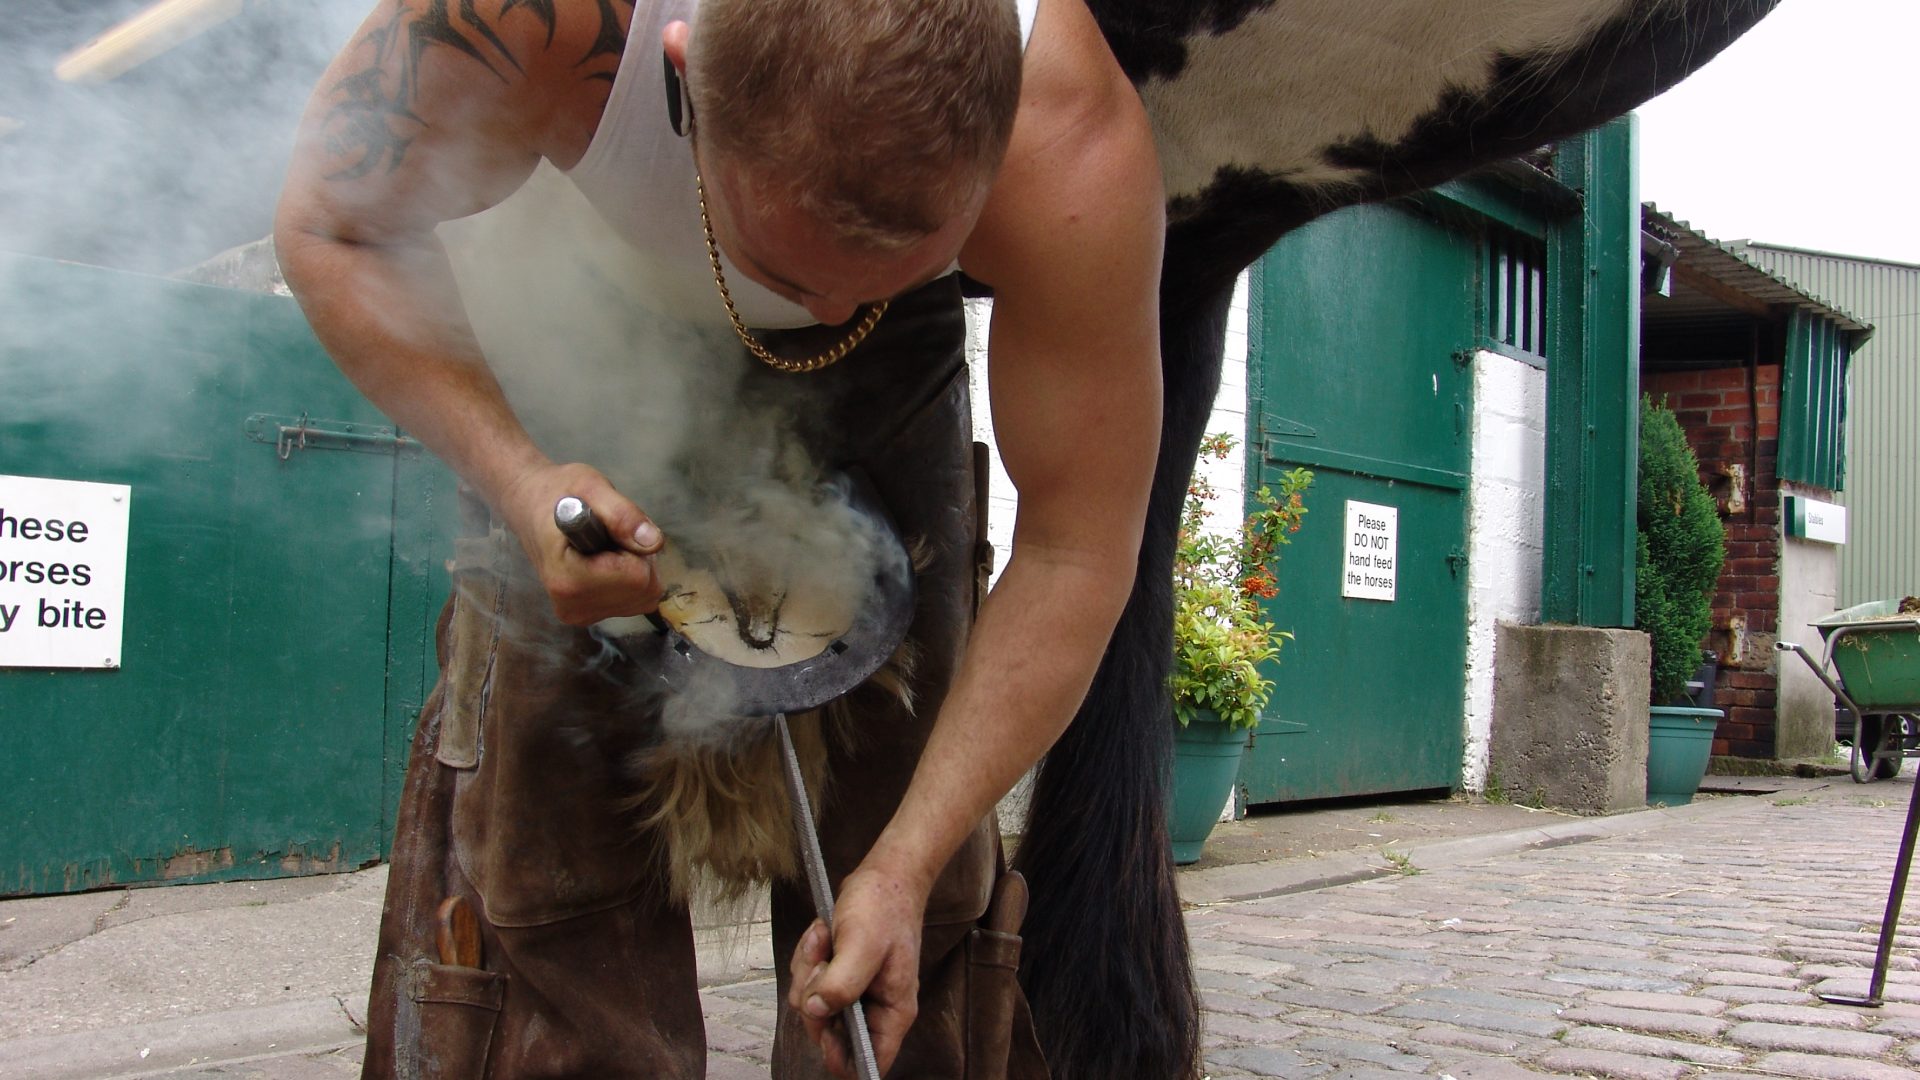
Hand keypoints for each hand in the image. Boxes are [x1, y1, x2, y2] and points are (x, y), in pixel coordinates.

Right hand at [497, 461, 664, 623]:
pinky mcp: (587, 615)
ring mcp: (578, 614)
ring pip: (643, 597)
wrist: (529, 505)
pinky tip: (604, 560)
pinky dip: (629, 578)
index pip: (638, 577)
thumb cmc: (557, 492)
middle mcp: (571, 605)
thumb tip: (653, 543)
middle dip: (636, 557)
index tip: (610, 528)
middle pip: (643, 590)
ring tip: (603, 545)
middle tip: (607, 535)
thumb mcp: (591, 487)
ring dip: (634, 567)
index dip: (633, 546)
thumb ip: (622, 514)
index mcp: (568, 579)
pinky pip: (634, 601)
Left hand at [787, 865, 928, 1076]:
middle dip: (814, 993)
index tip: (823, 1030)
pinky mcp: (841, 974)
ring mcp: (856, 991)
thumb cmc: (884, 906)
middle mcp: (875, 1006)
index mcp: (893, 1010)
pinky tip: (823, 933)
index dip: (842, 1057)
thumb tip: (814, 1011)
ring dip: (809, 968)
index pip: (871, 1061)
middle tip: (823, 957)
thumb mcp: (862, 944)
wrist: (885, 873)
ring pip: (812, 1002)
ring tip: (825, 937)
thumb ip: (840, 984)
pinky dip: (810, 957)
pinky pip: (810, 980)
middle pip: (829, 1030)